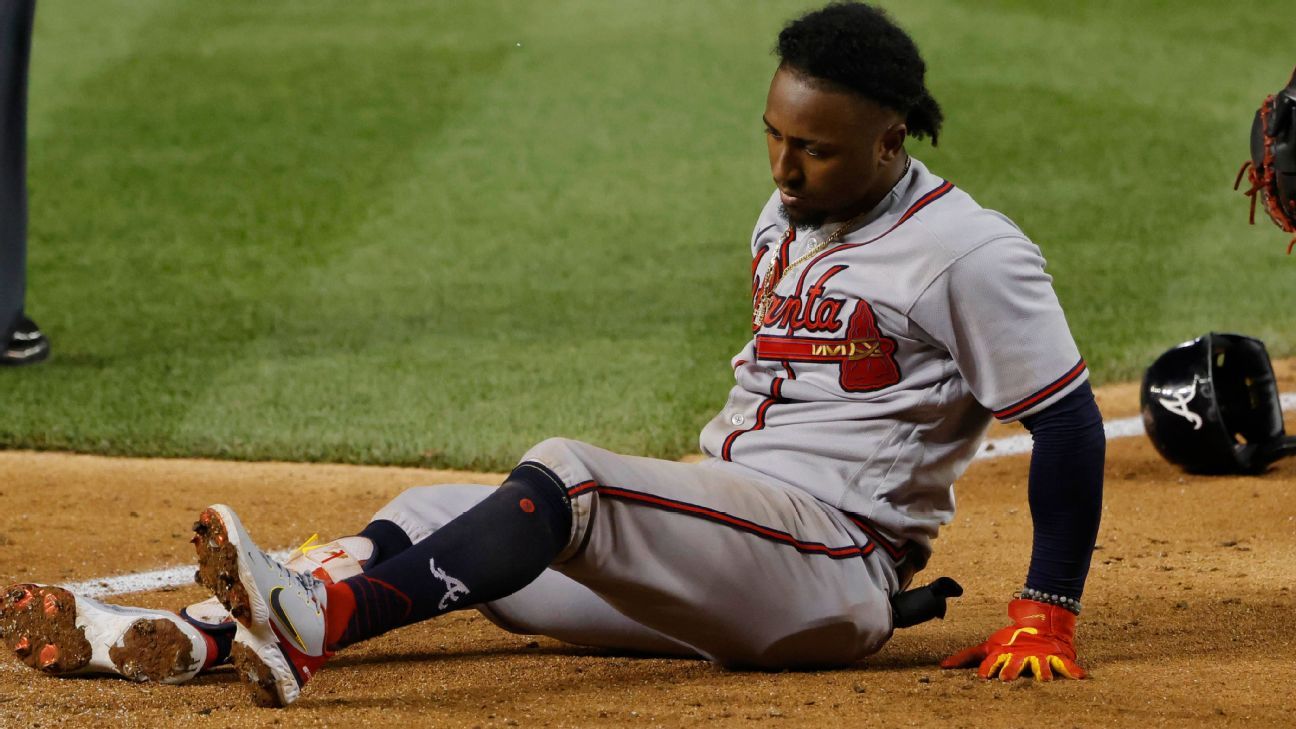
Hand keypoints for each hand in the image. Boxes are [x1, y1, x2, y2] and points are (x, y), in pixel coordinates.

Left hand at [939, 598, 1085, 680]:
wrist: (1039, 621)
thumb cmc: (1010, 640)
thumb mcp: (987, 647)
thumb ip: (966, 658)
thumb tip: (942, 666)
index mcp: (1004, 654)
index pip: (993, 662)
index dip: (988, 669)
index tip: (983, 676)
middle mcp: (1020, 657)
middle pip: (1015, 664)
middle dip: (1010, 670)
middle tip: (1006, 678)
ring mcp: (1039, 657)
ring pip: (1040, 666)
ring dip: (1042, 672)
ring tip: (1044, 680)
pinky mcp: (1055, 657)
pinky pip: (1066, 665)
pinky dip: (1074, 671)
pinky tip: (1081, 677)